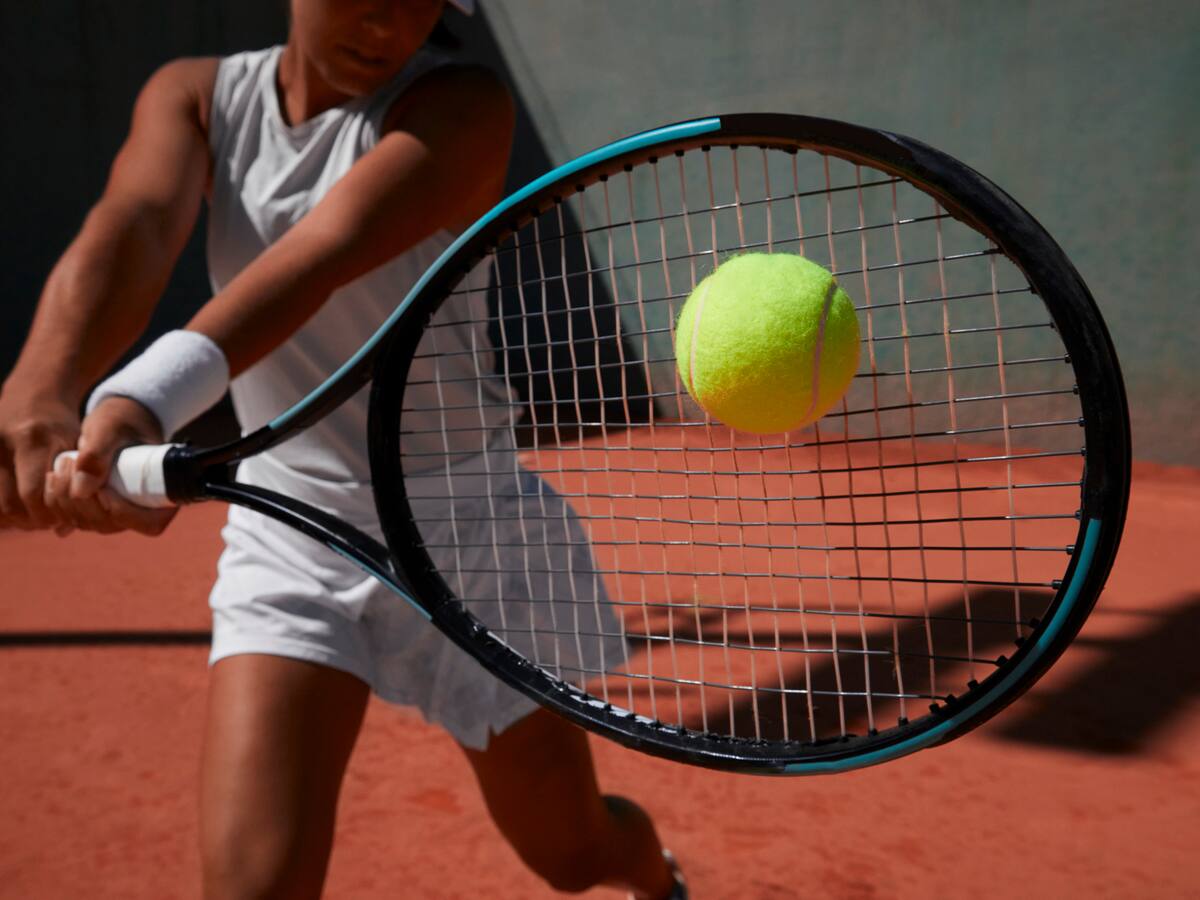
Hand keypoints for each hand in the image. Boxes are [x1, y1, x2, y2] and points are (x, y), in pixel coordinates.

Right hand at [0, 386, 80, 529]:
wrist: (33, 392)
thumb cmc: (61, 425)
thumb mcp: (77, 447)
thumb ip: (79, 483)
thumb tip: (65, 531)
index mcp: (35, 440)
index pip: (33, 494)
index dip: (46, 515)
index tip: (59, 520)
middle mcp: (5, 442)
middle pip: (9, 502)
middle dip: (28, 520)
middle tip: (43, 522)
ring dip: (11, 517)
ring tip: (29, 516)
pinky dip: (0, 507)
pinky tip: (13, 507)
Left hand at [43, 396, 176, 535]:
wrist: (115, 420)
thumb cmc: (122, 420)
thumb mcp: (109, 429)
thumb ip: (96, 455)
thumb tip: (80, 492)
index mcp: (163, 493)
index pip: (147, 523)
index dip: (121, 511)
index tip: (102, 487)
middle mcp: (142, 509)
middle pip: (109, 523)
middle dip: (82, 499)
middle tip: (70, 462)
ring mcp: (118, 513)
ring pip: (88, 523)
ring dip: (65, 498)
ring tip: (63, 463)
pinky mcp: (97, 510)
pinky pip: (74, 518)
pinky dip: (57, 501)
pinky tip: (55, 477)